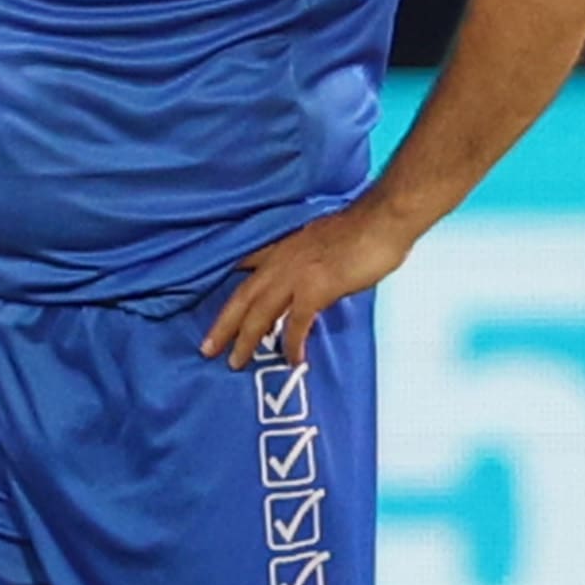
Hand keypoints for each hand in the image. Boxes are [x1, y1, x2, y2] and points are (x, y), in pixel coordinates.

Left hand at [202, 200, 417, 369]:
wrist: (382, 221)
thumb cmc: (361, 229)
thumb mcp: (319, 239)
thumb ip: (305, 259)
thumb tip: (307, 279)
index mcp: (281, 247)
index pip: (243, 265)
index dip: (224, 284)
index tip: (201, 298)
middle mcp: (280, 261)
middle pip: (242, 297)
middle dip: (222, 325)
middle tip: (205, 350)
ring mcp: (295, 276)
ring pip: (259, 313)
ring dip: (246, 341)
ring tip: (236, 363)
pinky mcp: (315, 290)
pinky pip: (296, 324)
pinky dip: (291, 344)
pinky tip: (293, 360)